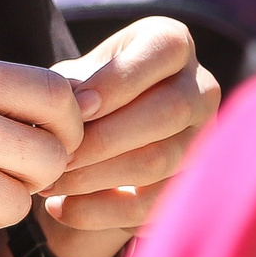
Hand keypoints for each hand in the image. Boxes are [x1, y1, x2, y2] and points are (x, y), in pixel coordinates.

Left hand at [41, 17, 220, 235]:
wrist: (95, 139)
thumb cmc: (83, 95)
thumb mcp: (74, 78)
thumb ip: (71, 85)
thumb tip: (70, 107)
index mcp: (172, 46)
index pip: (164, 50)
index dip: (121, 79)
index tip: (77, 106)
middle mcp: (200, 89)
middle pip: (169, 111)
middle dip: (104, 138)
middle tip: (57, 155)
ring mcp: (204, 140)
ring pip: (161, 160)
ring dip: (97, 176)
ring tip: (51, 182)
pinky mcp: (191, 187)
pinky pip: (154, 204)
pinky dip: (101, 211)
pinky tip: (60, 207)